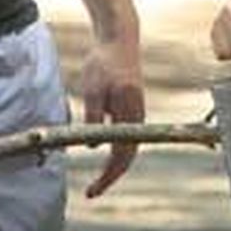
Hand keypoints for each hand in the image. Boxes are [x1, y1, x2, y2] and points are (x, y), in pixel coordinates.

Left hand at [77, 35, 144, 198]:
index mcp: (130, 112)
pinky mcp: (131, 106)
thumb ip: (94, 118)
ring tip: (98, 179)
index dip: (109, 176)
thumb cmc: (104, 61)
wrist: (119, 38)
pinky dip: (116, 150)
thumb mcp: (93, 90)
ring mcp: (136, 111)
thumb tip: (94, 148)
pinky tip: (104, 154)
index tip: (94, 190)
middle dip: (112, 176)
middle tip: (92, 191)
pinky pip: (127, 136)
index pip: (123, 155)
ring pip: (129, 147)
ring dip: (115, 165)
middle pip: (129, 155)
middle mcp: (138, 115)